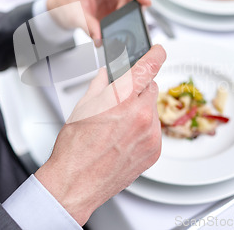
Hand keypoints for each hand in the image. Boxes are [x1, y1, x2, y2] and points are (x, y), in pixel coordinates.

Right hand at [35, 44, 165, 225]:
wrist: (77, 182)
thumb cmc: (75, 148)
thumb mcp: (84, 106)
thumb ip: (101, 84)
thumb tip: (107, 74)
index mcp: (123, 98)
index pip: (148, 66)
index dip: (155, 54)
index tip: (158, 50)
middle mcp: (142, 115)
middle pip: (151, 87)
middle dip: (138, 88)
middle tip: (121, 99)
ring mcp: (151, 134)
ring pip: (153, 109)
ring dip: (141, 110)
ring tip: (119, 126)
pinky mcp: (155, 150)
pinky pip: (155, 130)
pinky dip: (145, 129)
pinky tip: (126, 138)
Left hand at [47, 0, 150, 41]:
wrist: (60, 11)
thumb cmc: (65, 5)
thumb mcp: (75, 16)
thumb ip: (89, 27)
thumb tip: (101, 39)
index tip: (146, 0)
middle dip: (135, 5)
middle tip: (136, 18)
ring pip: (130, 1)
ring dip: (129, 14)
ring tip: (124, 24)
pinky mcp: (114, 3)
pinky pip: (126, 10)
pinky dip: (126, 18)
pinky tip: (122, 25)